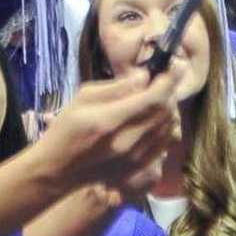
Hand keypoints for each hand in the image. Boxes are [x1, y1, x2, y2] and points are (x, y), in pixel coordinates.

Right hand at [37, 66, 184, 191]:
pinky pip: (165, 143)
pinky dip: (167, 126)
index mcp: (110, 120)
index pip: (153, 97)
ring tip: (160, 97)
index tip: (177, 65)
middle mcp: (128, 140)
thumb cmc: (66, 129)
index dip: (170, 80)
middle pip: (165, 112)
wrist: (58, 170)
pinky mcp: (139, 167)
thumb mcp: (83, 98)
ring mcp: (136, 157)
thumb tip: (144, 77)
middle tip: (165, 79)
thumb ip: (115, 87)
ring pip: (169, 127)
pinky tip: (158, 118)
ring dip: (170, 108)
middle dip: (170, 91)